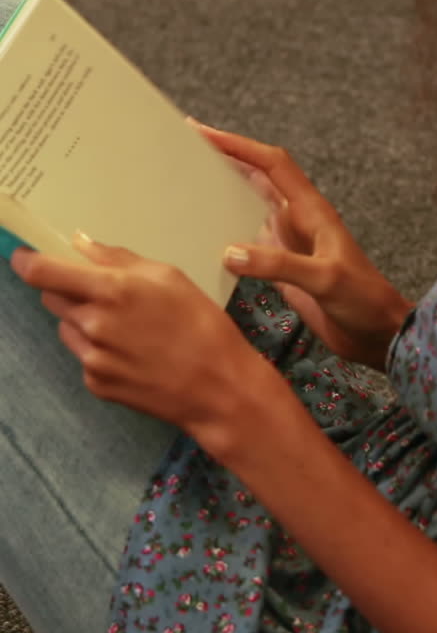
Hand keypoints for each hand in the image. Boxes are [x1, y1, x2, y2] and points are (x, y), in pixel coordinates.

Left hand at [9, 234, 275, 463]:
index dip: (26, 261)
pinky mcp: (96, 385)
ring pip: (68, 328)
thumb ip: (118, 259)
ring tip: (128, 328)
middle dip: (68, 290)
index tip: (22, 255)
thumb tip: (82, 245)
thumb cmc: (201, 324)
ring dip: (84, 321)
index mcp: (111, 290)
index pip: (43, 273)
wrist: (217, 387)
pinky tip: (134, 353)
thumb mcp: (168, 277)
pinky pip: (84, 356)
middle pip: (52, 299)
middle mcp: (93, 324)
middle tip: (104, 294)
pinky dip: (99, 350)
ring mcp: (91, 358)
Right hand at [190, 122, 413, 371]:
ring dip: (222, 194)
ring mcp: (288, 243)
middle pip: (256, 178)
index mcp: (311, 210)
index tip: (204, 132)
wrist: (378, 334)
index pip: (272, 164)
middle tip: (186, 150)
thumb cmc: (363, 299)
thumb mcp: (324, 278)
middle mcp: (297, 220)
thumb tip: (229, 252)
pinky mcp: (281, 268)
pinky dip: (225, 235)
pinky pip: (247, 243)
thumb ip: (279, 265)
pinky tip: (203, 239)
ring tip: (185, 186)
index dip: (239, 145)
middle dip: (225, 159)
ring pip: (249, 207)